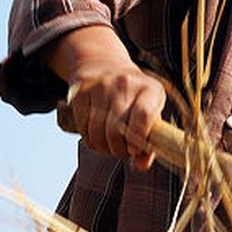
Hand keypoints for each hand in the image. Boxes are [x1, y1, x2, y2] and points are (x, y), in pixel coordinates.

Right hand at [46, 26, 167, 168]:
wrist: (105, 65)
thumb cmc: (135, 98)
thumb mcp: (150, 112)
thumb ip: (150, 142)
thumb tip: (141, 166)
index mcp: (151, 89)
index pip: (144, 117)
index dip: (137, 139)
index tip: (133, 149)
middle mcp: (126, 83)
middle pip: (116, 130)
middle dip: (118, 149)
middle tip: (121, 152)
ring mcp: (101, 84)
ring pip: (97, 131)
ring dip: (102, 147)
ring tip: (109, 146)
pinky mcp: (81, 89)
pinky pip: (82, 126)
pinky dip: (89, 139)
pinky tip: (96, 136)